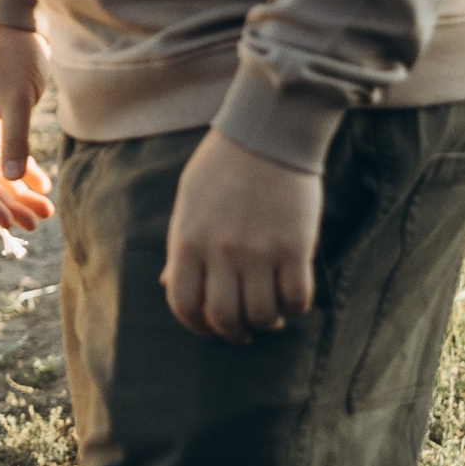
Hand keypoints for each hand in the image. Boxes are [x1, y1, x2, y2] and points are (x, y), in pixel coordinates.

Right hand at [0, 24, 56, 238]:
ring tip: (46, 212)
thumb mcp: (17, 98)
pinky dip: (24, 173)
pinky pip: (9, 157)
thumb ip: (16, 139)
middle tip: (37, 224)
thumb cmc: (13, 55)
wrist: (18, 23)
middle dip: (9, 204)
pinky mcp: (0, 123)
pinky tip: (43, 186)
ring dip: (18, 193)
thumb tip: (14, 182)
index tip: (11, 223)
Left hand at [162, 127, 321, 341]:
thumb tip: (167, 284)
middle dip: (233, 333)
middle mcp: (221, 252)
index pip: (183, 305)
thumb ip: (179, 246)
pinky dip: (295, 307)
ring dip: (267, 322)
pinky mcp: (295, 248)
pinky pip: (297, 298)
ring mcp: (259, 251)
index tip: (210, 327)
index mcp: (187, 240)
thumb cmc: (222, 165)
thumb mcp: (188, 202)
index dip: (196, 326)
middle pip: (224, 319)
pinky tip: (292, 298)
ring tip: (270, 314)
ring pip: (262, 315)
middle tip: (243, 330)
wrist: (267, 132)